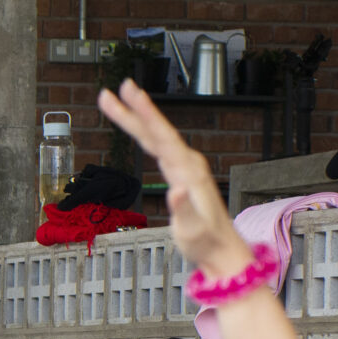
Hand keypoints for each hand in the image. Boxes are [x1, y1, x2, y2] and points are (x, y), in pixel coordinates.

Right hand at [96, 80, 250, 275]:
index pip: (163, 137)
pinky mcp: (182, 173)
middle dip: (135, 109)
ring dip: (137, 118)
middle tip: (116, 89)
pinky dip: (145, 133)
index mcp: (188, 172)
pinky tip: (138, 128)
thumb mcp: (191, 230)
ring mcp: (186, 167)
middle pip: (157, 131)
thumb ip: (183, 209)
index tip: (131, 95)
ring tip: (119, 101)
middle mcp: (188, 164)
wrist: (221, 249)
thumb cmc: (205, 241)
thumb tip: (175, 190)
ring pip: (157, 136)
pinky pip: (159, 147)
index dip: (145, 114)